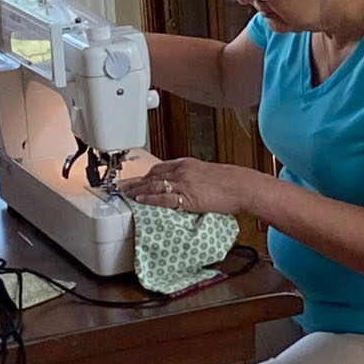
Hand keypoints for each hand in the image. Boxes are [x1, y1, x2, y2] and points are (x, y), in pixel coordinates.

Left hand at [119, 157, 259, 215]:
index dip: (143, 174)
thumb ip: (189, 176)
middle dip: (135, 182)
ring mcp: (183, 184)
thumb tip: (179, 184)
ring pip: (154, 185)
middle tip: (122, 187)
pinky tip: (140, 200)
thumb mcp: (204, 172)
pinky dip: (149, 198)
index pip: (158, 167)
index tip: (133, 179)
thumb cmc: (227, 182)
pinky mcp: (187, 197)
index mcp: (185, 163)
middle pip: (152, 175)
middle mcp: (181, 171)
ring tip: (126, 194)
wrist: (241, 186)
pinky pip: (163, 198)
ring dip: (137, 190)